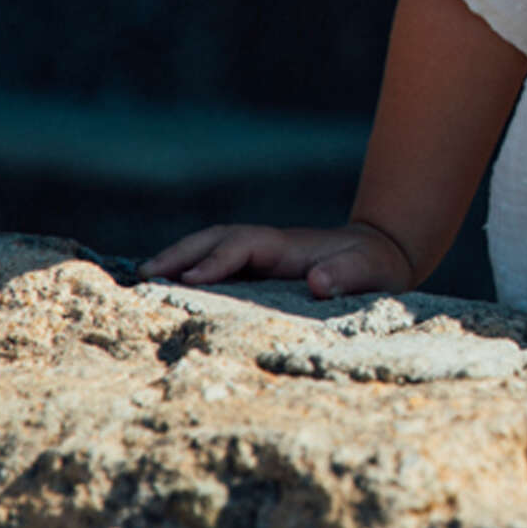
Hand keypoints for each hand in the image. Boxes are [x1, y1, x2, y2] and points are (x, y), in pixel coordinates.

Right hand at [137, 221, 415, 299]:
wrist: (382, 254)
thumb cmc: (375, 267)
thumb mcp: (372, 271)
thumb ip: (348, 274)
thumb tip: (318, 281)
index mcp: (290, 246)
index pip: (244, 246)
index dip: (217, 261)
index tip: (191, 280)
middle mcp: (270, 246)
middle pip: (218, 238)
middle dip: (183, 252)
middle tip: (145, 274)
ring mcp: (263, 256)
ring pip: (214, 248)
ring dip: (181, 258)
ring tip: (144, 279)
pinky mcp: (260, 270)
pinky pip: (220, 265)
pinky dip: (192, 269)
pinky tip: (167, 288)